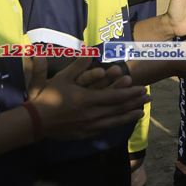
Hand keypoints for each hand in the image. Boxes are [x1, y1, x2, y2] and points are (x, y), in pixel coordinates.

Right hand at [27, 55, 149, 139]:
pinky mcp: (86, 133)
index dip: (131, 93)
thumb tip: (89, 52)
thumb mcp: (61, 78)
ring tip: (142, 112)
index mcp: (88, 99)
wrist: (36, 122)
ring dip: (129, 115)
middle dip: (135, 102)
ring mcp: (89, 126)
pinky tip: (123, 121)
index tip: (142, 88)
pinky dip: (117, 124)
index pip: (115, 97)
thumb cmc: (47, 97)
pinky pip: (106, 128)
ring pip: (114, 121)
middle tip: (148, 98)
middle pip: (119, 108)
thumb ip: (77, 66)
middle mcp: (92, 114)